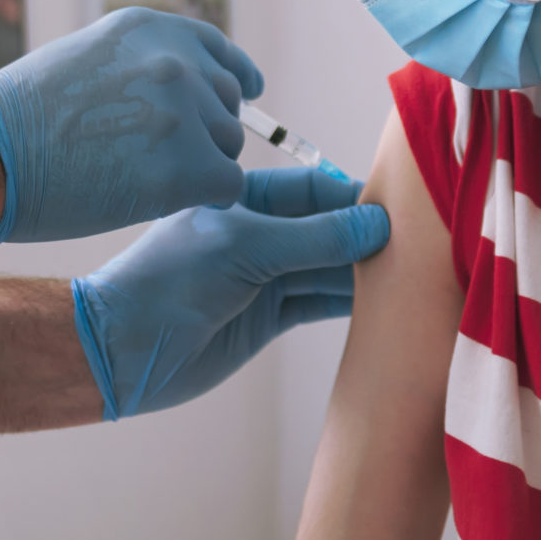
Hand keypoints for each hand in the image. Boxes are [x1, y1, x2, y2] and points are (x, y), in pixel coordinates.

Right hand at [0, 8, 261, 243]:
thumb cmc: (16, 120)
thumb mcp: (83, 60)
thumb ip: (137, 65)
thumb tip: (186, 88)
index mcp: (146, 28)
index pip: (216, 48)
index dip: (234, 75)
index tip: (249, 92)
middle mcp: (173, 61)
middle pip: (225, 103)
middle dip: (204, 133)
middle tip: (157, 161)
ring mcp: (183, 112)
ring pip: (228, 147)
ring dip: (200, 167)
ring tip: (143, 180)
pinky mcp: (186, 167)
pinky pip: (228, 186)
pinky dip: (206, 200)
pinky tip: (168, 205)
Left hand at [71, 167, 389, 418]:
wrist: (120, 351)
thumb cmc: (167, 283)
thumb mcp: (243, 249)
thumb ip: (313, 239)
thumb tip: (378, 224)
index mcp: (244, 198)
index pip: (316, 188)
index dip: (357, 198)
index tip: (403, 210)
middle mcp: (259, 232)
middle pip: (329, 228)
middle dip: (369, 237)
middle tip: (421, 248)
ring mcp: (266, 276)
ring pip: (331, 268)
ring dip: (366, 274)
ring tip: (413, 279)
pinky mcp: (269, 317)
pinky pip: (321, 303)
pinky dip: (351, 305)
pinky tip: (385, 307)